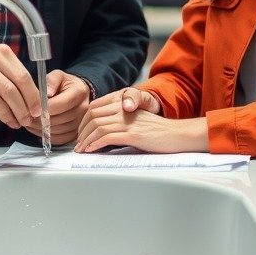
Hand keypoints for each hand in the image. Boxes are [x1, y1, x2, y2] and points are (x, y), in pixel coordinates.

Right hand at [0, 45, 40, 128]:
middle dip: (22, 110)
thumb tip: (34, 100)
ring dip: (7, 116)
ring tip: (13, 123)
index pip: (23, 77)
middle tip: (26, 121)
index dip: (32, 96)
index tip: (37, 110)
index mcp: (0, 53)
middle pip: (11, 91)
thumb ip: (13, 76)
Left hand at [25, 70, 91, 144]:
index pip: (61, 104)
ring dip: (41, 128)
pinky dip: (46, 136)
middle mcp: (83, 110)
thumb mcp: (58, 76)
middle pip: (59, 119)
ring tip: (30, 122)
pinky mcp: (75, 133)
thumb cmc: (64, 84)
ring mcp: (81, 123)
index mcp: (79, 93)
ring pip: (58, 131)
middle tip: (27, 116)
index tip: (32, 107)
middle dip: (40, 119)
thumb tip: (47, 94)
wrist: (77, 93)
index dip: (44, 107)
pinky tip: (37, 129)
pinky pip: (59, 139)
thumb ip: (51, 81)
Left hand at [75, 87, 207, 153]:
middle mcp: (124, 109)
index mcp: (124, 104)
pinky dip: (95, 144)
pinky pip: (107, 137)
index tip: (80, 133)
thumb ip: (120, 122)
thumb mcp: (136, 121)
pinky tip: (90, 150)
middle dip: (81, 132)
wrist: (178, 135)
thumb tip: (102, 133)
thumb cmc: (159, 132)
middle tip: (78, 144)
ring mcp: (128, 121)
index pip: (95, 108)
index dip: (84, 121)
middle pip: (93, 116)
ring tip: (81, 150)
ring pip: (97, 127)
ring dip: (85, 140)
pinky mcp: (133, 134)